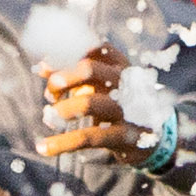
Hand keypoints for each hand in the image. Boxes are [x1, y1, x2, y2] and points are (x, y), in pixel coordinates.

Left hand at [38, 47, 138, 162]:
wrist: (154, 139)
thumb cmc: (117, 105)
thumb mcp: (100, 86)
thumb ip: (72, 75)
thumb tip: (41, 67)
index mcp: (120, 66)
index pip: (94, 48)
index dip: (66, 53)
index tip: (45, 67)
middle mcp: (126, 83)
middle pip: (90, 69)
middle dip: (62, 78)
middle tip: (51, 94)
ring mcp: (127, 110)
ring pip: (89, 103)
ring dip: (62, 109)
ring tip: (49, 117)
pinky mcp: (124, 137)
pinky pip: (88, 137)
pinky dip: (62, 142)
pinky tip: (43, 147)